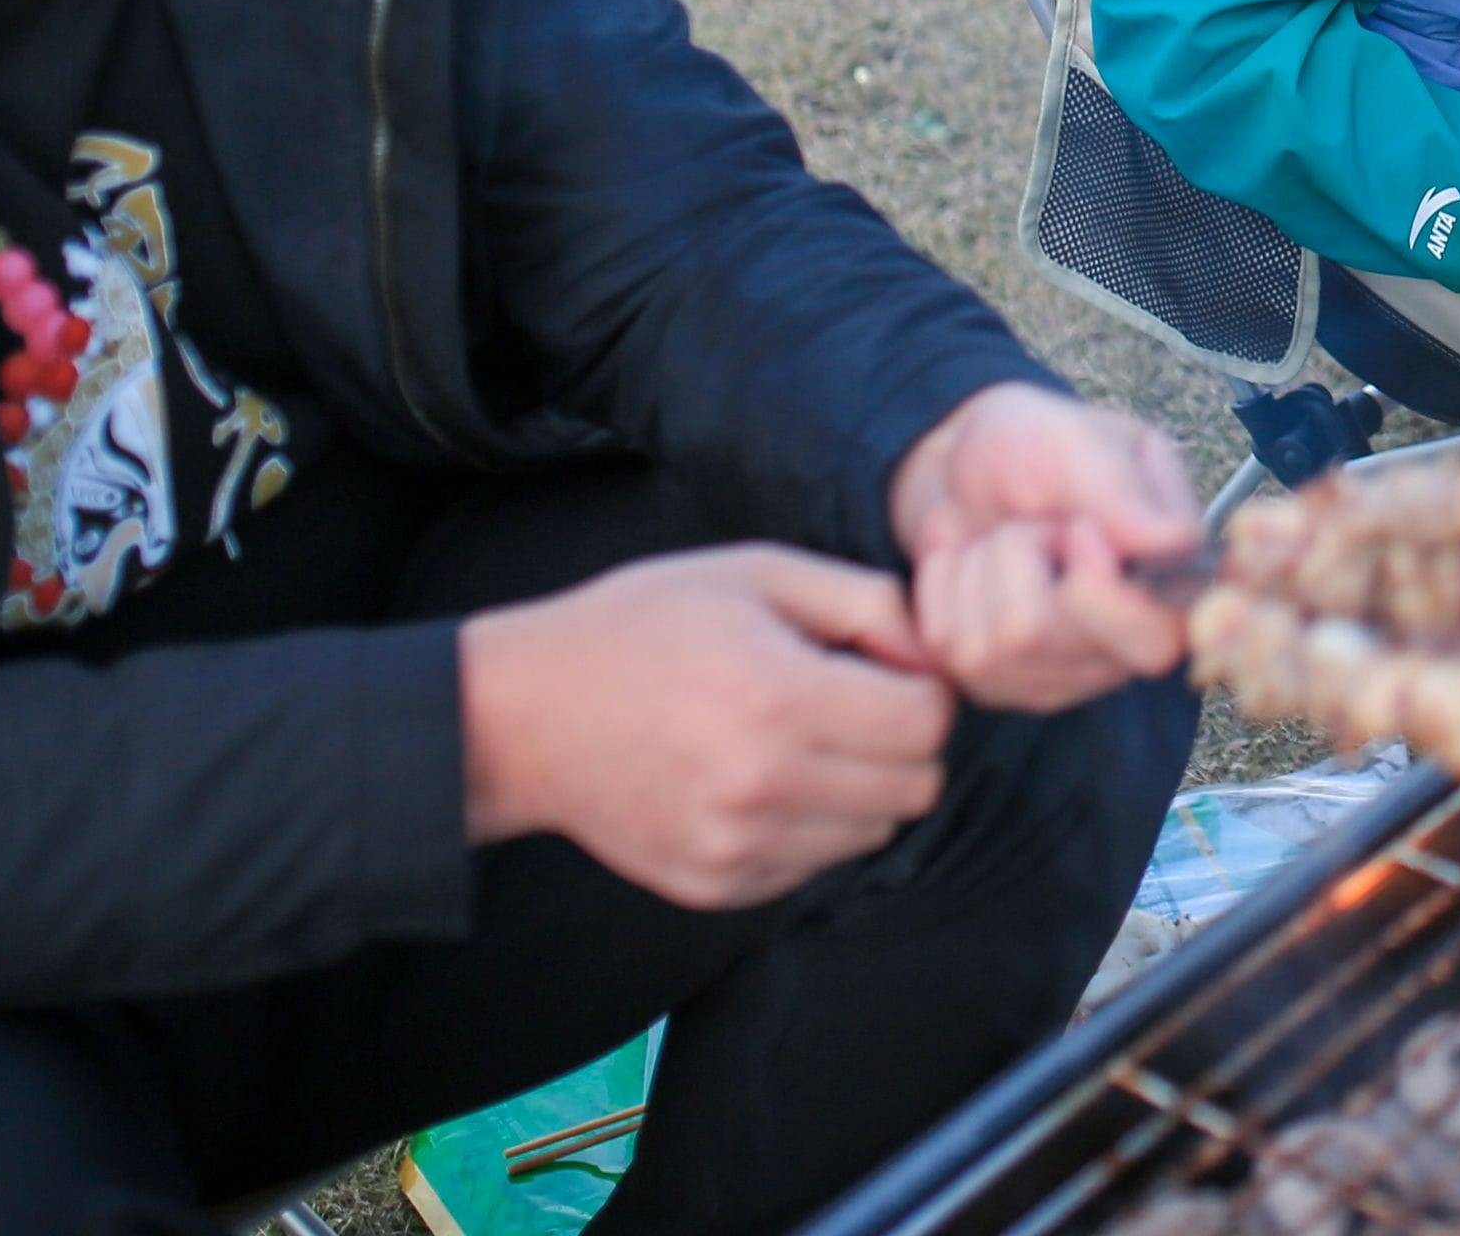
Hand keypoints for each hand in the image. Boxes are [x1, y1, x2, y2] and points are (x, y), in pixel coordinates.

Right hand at [460, 546, 956, 908]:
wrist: (525, 717)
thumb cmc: (643, 628)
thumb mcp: (756, 573)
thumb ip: (865, 602)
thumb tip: (934, 654)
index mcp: (781, 699)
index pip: (929, 722)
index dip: (923, 687)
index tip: (884, 669)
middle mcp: (765, 785)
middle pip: (917, 786)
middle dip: (903, 741)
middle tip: (851, 705)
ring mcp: (738, 847)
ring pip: (874, 832)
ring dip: (862, 788)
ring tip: (800, 741)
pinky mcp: (716, 886)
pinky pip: (816, 865)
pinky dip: (812, 826)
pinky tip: (761, 781)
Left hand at [886, 384, 1201, 708]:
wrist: (962, 462)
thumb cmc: (1036, 445)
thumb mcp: (1080, 441)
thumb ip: (1123, 490)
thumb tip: (1174, 543)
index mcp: (1170, 585)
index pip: (1157, 638)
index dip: (1101, 590)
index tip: (1077, 529)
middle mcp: (1122, 646)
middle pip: (1050, 640)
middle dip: (1020, 555)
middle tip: (1033, 522)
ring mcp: (1058, 676)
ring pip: (997, 645)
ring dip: (981, 565)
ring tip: (999, 537)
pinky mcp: (997, 685)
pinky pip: (951, 649)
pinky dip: (944, 587)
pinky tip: (967, 564)